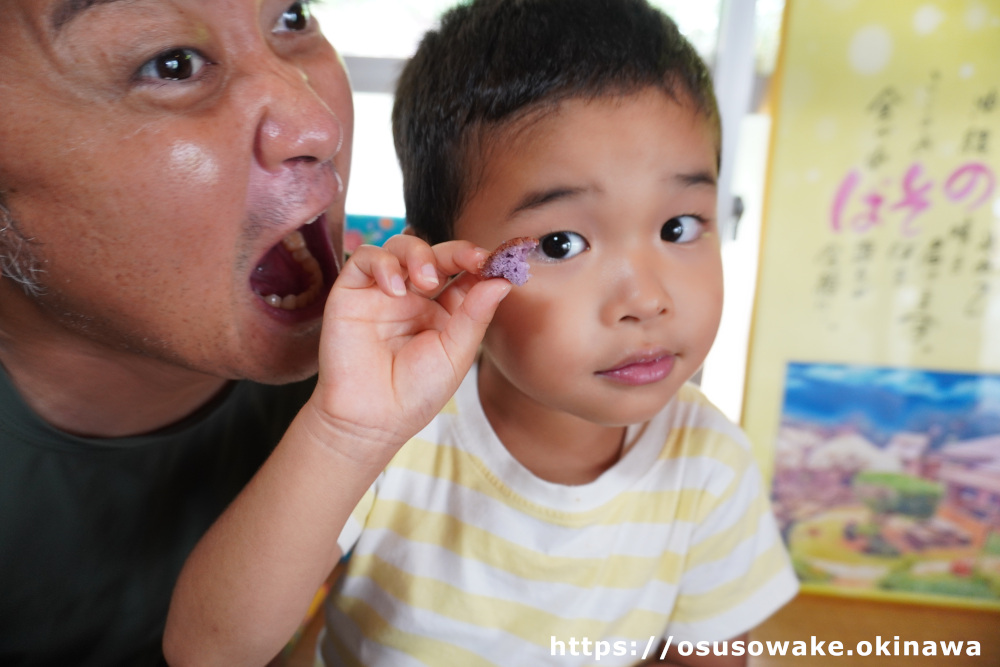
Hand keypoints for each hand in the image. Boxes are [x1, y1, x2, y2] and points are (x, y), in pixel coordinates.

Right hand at [305, 235, 510, 461]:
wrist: (371, 419)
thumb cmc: (415, 394)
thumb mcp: (455, 354)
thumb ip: (475, 315)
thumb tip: (502, 281)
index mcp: (443, 312)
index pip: (463, 274)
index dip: (479, 262)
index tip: (496, 260)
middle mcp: (414, 297)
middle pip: (435, 254)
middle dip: (454, 251)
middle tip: (470, 260)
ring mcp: (382, 292)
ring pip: (400, 247)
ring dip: (418, 254)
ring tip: (426, 281)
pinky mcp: (351, 292)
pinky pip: (365, 259)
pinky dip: (383, 264)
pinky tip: (395, 289)